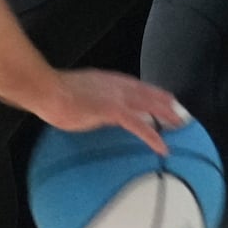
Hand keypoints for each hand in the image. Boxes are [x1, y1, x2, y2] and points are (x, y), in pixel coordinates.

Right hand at [35, 69, 186, 154]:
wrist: (48, 91)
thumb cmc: (56, 94)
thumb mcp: (80, 95)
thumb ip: (93, 101)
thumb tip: (97, 110)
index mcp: (108, 80)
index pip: (136, 86)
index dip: (151, 93)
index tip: (163, 98)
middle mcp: (116, 85)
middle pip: (148, 93)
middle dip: (165, 102)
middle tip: (180, 112)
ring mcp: (116, 97)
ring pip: (149, 105)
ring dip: (166, 115)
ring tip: (180, 125)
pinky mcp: (113, 110)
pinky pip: (139, 125)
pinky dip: (152, 135)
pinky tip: (162, 146)